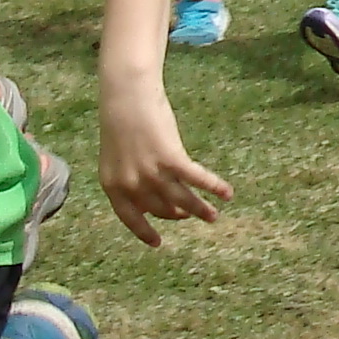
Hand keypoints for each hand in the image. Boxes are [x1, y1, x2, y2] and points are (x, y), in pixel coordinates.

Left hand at [95, 69, 229, 246]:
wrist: (126, 95)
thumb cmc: (121, 120)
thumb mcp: (118, 155)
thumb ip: (130, 177)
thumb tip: (154, 195)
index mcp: (112, 185)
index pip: (130, 217)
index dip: (144, 231)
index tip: (158, 243)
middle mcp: (131, 184)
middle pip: (160, 208)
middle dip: (178, 214)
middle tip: (191, 215)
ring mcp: (151, 173)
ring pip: (181, 199)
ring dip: (200, 209)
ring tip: (213, 216)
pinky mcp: (170, 159)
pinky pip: (196, 179)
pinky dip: (213, 187)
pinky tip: (227, 193)